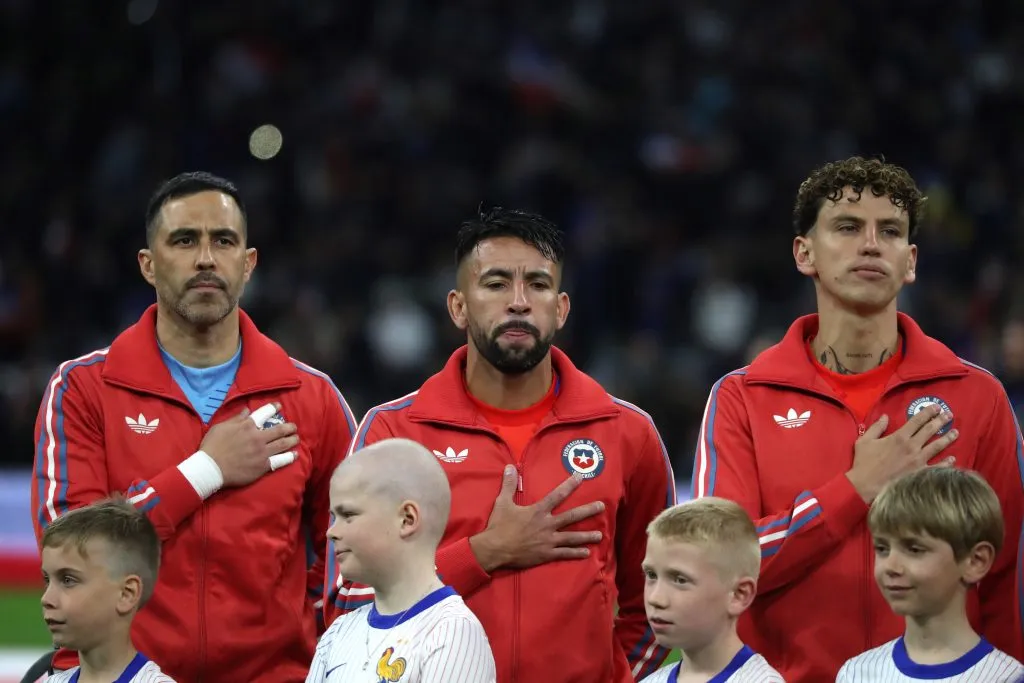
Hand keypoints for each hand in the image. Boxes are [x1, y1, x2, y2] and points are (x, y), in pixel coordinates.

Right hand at [200, 403, 299, 486]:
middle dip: (289, 427)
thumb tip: (246, 410)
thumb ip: (236, 418)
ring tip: (297, 438)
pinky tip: (295, 455)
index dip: (273, 408)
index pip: (264, 413)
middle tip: (294, 427)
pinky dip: (289, 457)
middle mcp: (258, 437)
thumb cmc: (212, 447)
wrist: (210, 469)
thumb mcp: (221, 427)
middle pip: (279, 430)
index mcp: (247, 425)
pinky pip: (280, 460)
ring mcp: (262, 452)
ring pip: (283, 444)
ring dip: (292, 440)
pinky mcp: (263, 466)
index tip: (279, 407)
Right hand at [469, 466, 604, 571]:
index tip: (581, 477)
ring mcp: (548, 541)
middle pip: (571, 517)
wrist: (494, 549)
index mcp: (538, 511)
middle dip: (588, 511)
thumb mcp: (502, 502)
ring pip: (572, 537)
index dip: (570, 485)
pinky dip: (576, 553)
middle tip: (602, 506)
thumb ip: (509, 484)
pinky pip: (564, 554)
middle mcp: (547, 524)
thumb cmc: (499, 526)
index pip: (557, 495)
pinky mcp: (546, 554)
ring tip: (600, 535)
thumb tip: (510, 466)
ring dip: (587, 536)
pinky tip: (587, 553)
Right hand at [846, 404, 956, 503]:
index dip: (928, 412)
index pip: (917, 420)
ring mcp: (919, 461)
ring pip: (937, 446)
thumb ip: (876, 427)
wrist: (866, 486)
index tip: (936, 407)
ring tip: (956, 432)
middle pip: (930, 430)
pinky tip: (952, 458)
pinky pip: (938, 467)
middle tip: (950, 415)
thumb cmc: (864, 463)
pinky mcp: (921, 474)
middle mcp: (912, 446)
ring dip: (948, 438)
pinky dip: (947, 463)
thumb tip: (885, 416)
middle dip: (941, 421)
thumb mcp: (864, 441)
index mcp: (899, 437)